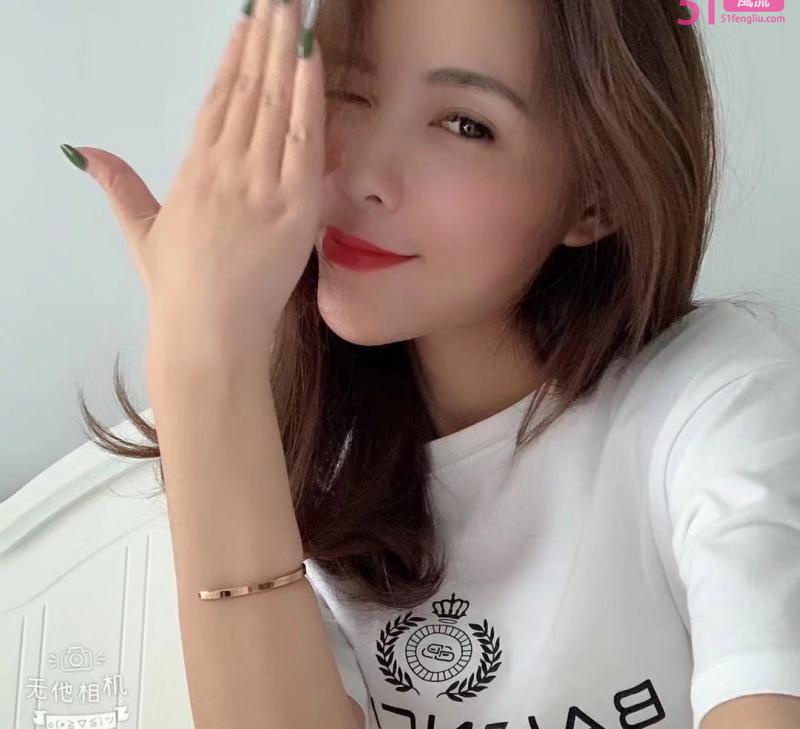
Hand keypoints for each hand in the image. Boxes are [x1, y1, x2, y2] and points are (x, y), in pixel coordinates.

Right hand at [63, 0, 324, 371]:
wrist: (208, 338)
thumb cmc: (180, 293)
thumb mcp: (144, 235)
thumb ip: (120, 188)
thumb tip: (82, 150)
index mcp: (193, 172)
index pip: (219, 100)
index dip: (237, 57)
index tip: (250, 23)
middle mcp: (226, 170)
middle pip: (249, 91)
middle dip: (266, 40)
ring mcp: (261, 186)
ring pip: (275, 105)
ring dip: (288, 53)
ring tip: (298, 12)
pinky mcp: (293, 207)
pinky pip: (302, 140)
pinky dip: (308, 97)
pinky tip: (312, 61)